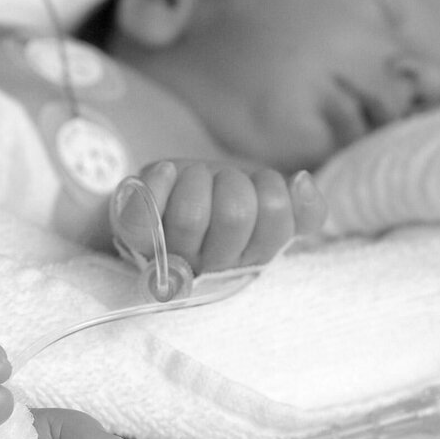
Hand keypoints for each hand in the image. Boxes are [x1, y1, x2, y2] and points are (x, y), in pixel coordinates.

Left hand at [111, 160, 326, 273]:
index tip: (260, 185)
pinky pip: (142, 219)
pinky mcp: (135, 235)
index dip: (271, 191)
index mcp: (250, 262)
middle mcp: (210, 267)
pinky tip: (168, 171)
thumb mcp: (271, 207)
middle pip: (235, 215)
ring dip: (198, 178)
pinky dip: (158, 184)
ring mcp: (170, 253)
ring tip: (197, 177)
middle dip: (234, 181)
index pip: (277, 224)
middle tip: (224, 181)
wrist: (169, 201)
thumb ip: (304, 210)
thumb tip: (302, 182)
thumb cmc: (225, 204)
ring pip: (191, 216)